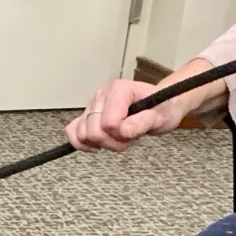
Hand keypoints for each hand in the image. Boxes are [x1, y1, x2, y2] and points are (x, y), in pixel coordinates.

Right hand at [67, 59, 219, 150]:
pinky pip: (72, 131)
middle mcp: (101, 95)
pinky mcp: (86, 115)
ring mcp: (92, 105)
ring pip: (82, 134)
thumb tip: (123, 131)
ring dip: (102, 143)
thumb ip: (142, 122)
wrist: (161, 105)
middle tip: (129, 137)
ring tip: (119, 137)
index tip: (135, 130)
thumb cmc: (162, 108)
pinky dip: (83, 143)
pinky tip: (98, 145)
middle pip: (93, 131)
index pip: (108, 123)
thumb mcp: (161, 116)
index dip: (122, 134)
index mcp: (119, 90)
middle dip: (112, 141)